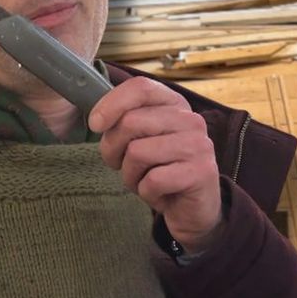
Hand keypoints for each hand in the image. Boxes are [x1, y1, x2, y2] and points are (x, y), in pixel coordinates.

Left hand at [89, 77, 222, 253]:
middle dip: (114, 149)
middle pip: (131, 122)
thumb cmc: (160, 171)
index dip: (111, 103)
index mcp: (175, 105)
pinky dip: (146, 193)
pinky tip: (160, 195)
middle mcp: (191, 120)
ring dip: (131, 176)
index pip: (141, 87)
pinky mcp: (201, 173)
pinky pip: (152, 181)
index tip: (95, 124)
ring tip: (145, 181)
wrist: (191, 210)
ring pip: (137, 153)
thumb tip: (96, 119)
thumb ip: (123, 122)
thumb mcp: (139, 140)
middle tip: (123, 166)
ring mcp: (199, 145)